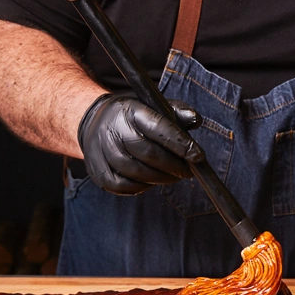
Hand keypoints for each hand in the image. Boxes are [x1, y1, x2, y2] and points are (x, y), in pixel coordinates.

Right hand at [78, 94, 203, 194]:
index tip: (198, 156)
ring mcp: (101, 151)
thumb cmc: (134, 117)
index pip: (158, 127)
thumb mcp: (154, 106)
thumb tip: (195, 119)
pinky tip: (151, 181)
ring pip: (136, 172)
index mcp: (131, 110)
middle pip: (148, 154)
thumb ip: (177, 112)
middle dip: (173, 166)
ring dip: (160, 178)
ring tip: (173, 176)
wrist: (95, 122)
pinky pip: (122, 186)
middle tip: (187, 172)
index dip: (180, 144)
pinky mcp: (97, 171)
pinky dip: (141, 187)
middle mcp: (113, 129)